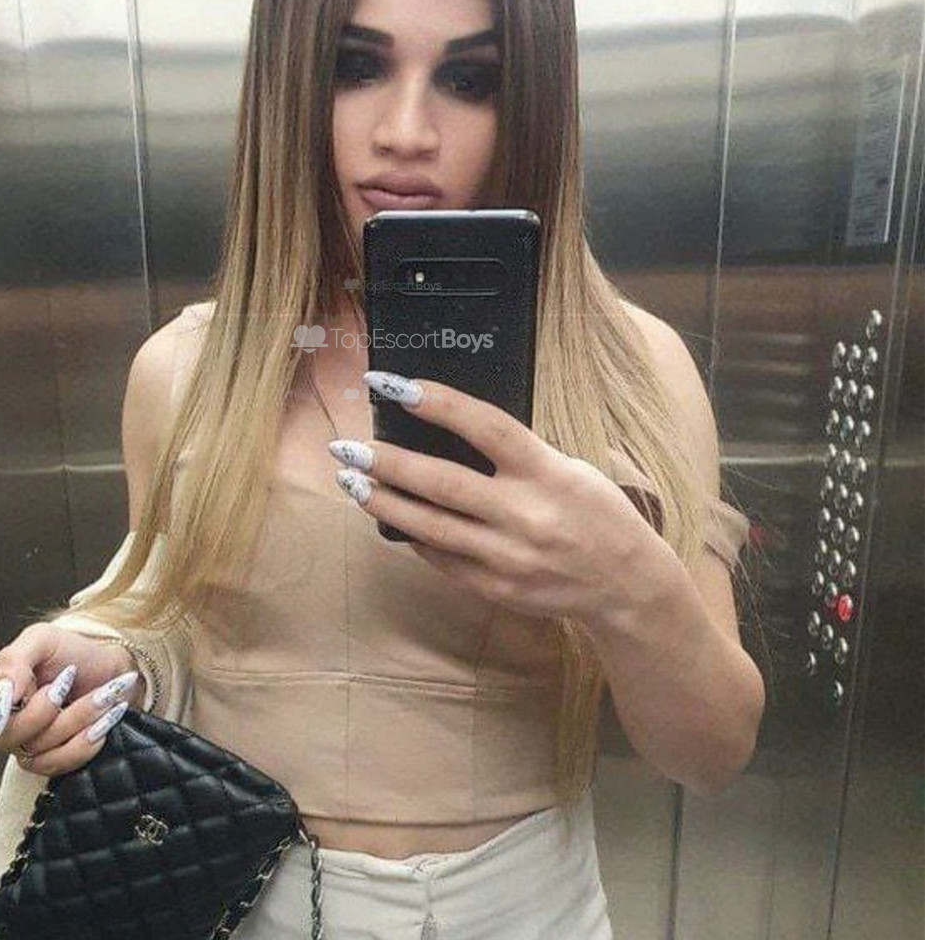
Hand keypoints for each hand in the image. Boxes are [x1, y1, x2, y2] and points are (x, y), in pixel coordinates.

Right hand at [0, 623, 144, 775]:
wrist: (105, 668)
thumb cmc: (69, 651)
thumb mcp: (41, 639)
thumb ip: (13, 661)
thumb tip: (1, 696)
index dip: (11, 706)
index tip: (47, 687)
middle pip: (8, 736)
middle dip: (50, 710)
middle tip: (71, 682)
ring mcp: (21, 743)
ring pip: (37, 751)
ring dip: (77, 721)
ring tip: (102, 697)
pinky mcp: (46, 759)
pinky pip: (57, 765)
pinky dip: (85, 743)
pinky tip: (102, 721)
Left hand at [330, 371, 658, 621]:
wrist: (627, 585)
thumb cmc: (596, 513)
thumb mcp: (567, 468)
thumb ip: (514, 454)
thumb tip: (447, 431)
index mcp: (547, 472)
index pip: (486, 427)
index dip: (438, 404)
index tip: (394, 385)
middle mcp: (526, 515)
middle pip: (443, 483)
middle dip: (388, 463)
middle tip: (346, 447)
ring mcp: (509, 556)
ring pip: (431, 527)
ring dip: (384, 502)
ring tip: (351, 481)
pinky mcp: (496, 588)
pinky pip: (441, 559)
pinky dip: (412, 536)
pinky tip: (389, 516)